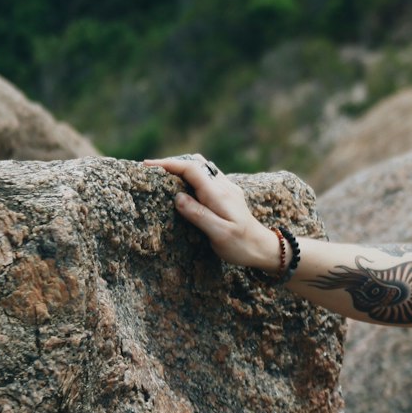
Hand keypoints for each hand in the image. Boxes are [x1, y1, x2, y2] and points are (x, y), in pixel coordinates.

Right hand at [143, 155, 279, 270]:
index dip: (168, 164)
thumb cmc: (242, 245)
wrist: (264, 248)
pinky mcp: (228, 195)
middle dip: (172, 164)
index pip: (191, 169)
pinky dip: (191, 176)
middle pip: (195, 164)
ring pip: (202, 169)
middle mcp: (224, 187)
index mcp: (218, 195)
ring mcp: (227, 189)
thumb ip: (199, 215)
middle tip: (150, 170)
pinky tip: (183, 185)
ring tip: (162, 176)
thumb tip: (178, 197)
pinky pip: (207, 178)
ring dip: (182, 168)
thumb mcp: (219, 234)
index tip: (147, 166)